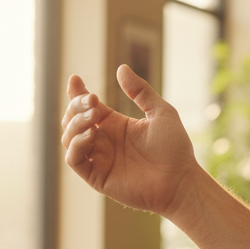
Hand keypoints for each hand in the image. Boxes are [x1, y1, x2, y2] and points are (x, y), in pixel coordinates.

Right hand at [60, 66, 196, 215]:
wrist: (181, 180)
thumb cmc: (175, 149)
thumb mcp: (161, 112)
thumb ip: (140, 91)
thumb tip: (121, 68)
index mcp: (115, 125)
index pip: (86, 107)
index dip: (77, 93)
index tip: (75, 79)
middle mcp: (103, 141)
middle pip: (73, 120)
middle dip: (76, 106)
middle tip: (93, 101)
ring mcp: (99, 160)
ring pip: (69, 138)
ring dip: (75, 123)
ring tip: (94, 116)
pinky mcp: (97, 177)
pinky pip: (74, 160)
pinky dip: (76, 145)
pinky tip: (91, 135)